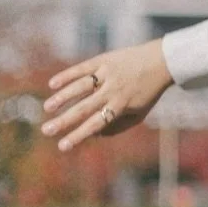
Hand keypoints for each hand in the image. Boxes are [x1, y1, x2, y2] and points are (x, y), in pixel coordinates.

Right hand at [42, 40, 173, 152]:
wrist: (161, 61)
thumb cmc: (148, 92)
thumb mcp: (139, 113)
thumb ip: (117, 126)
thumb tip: (93, 135)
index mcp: (121, 106)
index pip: (96, 124)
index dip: (78, 136)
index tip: (62, 146)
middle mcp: (113, 91)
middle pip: (84, 108)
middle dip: (64, 121)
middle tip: (46, 131)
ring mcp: (108, 74)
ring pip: (81, 87)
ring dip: (62, 98)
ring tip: (47, 108)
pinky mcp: (104, 60)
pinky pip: (82, 68)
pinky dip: (67, 75)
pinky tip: (52, 84)